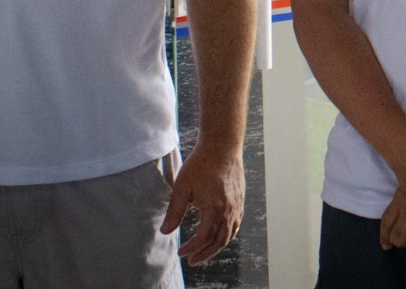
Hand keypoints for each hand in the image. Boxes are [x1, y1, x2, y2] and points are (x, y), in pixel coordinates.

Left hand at [162, 149, 244, 265]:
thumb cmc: (201, 163)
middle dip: (205, 253)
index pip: (203, 237)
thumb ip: (174, 211)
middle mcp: (229, 209)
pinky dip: (227, 234)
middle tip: (192, 260)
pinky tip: (219, 234)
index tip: (181, 252)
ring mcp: (237, 205)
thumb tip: (165, 231)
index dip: (191, 248)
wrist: (223, 145)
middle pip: (219, 241)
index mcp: (214, 208)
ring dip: (216, 246)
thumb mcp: (182, 187)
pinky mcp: (240, 199)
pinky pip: (236, 224)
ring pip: (229, 234)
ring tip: (204, 251)